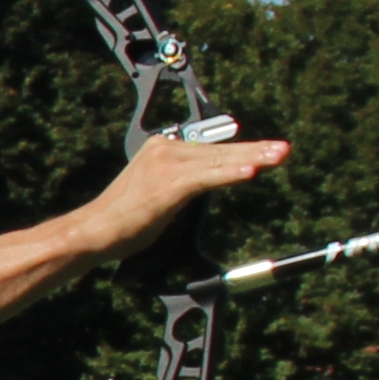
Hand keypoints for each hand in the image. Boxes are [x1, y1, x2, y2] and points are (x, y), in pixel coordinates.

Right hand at [74, 122, 290, 256]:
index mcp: (162, 149)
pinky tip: (253, 172)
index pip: (211, 149)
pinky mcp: (169, 183)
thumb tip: (209, 185)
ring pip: (218, 161)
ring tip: (278, 157)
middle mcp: (165, 149)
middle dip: (255, 151)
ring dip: (252, 159)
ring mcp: (167, 164)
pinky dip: (232, 174)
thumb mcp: (159, 196)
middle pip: (219, 150)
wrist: (95, 231)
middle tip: (283, 149)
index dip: (242, 150)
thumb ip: (184, 185)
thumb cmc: (124, 221)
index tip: (267, 151)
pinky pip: (209, 177)